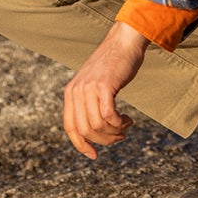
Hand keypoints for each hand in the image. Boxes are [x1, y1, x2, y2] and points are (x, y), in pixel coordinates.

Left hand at [63, 21, 149, 158]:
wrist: (124, 41)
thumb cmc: (113, 64)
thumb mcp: (93, 83)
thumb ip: (88, 101)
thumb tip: (92, 131)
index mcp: (71, 91)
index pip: (70, 127)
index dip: (80, 145)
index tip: (93, 156)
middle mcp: (76, 90)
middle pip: (85, 130)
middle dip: (104, 140)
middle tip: (119, 137)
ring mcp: (89, 87)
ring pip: (97, 126)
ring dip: (114, 132)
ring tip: (125, 126)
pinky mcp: (104, 85)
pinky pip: (108, 116)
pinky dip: (119, 123)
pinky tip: (127, 119)